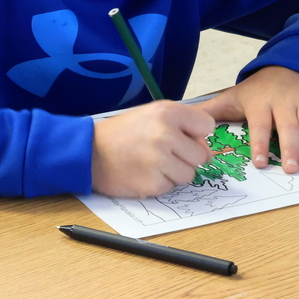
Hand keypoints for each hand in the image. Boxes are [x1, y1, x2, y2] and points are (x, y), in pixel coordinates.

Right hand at [91, 100, 214, 198]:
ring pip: (189, 174)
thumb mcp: (153, 114)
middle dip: (186, 157)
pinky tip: (144, 172)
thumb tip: (208, 150)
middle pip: (201, 155)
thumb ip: (183, 125)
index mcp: (168, 112)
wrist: (90, 151)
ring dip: (174, 172)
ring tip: (152, 162)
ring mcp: (159, 160)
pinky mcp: (152, 182)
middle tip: (163, 152)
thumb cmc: (123, 132)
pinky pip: (172, 187)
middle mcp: (166, 134)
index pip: (207, 126)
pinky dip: (160, 183)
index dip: (197, 134)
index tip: (183, 137)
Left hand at [194, 66, 298, 173]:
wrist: (291, 64)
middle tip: (290, 169)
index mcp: (260, 102)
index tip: (259, 162)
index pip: (260, 124)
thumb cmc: (259, 89)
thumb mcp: (234, 96)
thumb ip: (210, 112)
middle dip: (289, 148)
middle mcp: (284, 101)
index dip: (259, 143)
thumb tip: (181, 120)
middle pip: (287, 127)